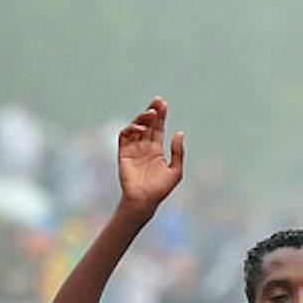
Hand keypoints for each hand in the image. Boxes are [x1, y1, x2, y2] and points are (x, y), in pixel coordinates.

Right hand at [116, 97, 184, 213]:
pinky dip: (131, 129)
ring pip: (136, 127)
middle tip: (158, 101)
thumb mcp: (175, 171)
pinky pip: (125, 136)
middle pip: (147, 124)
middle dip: (152, 111)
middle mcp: (144, 147)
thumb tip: (179, 132)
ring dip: (142, 118)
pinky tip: (141, 129)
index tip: (164, 104)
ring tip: (151, 113)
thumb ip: (178, 152)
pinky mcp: (123, 153)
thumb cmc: (160, 189)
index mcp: (156, 150)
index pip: (158, 128)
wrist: (144, 200)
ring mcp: (133, 149)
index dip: (161, 116)